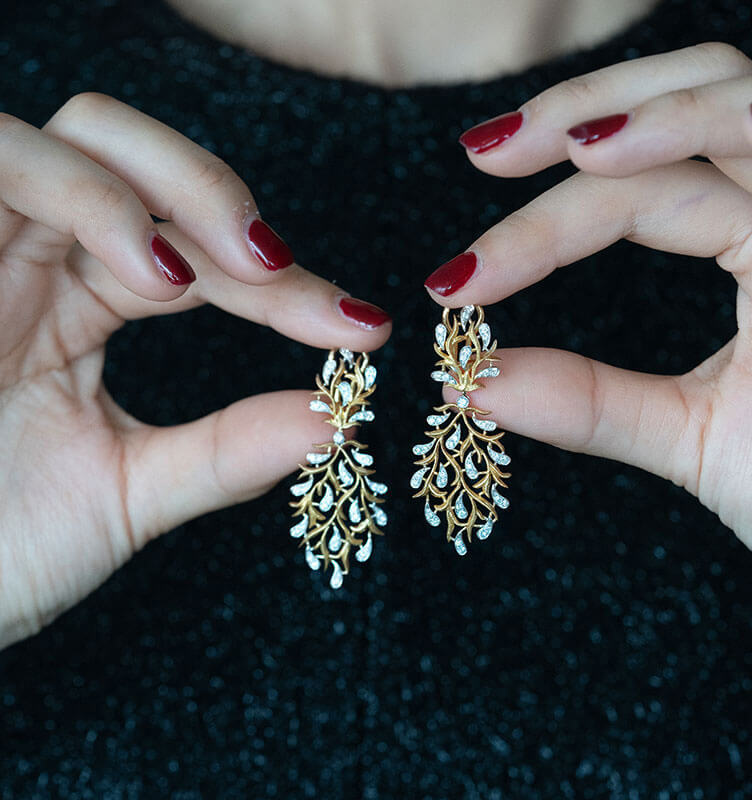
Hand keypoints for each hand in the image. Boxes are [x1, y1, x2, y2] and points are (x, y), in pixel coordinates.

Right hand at [0, 93, 390, 647]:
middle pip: (136, 160)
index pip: (197, 260)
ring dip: (170, 190)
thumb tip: (338, 421)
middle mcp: (30, 263)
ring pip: (77, 140)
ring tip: (230, 272)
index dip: (285, 286)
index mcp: (73, 308)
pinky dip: (84, 193)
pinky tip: (148, 273)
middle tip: (287, 269)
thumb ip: (228, 451)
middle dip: (223, 199)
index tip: (363, 328)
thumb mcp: (127, 494)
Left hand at [425, 42, 751, 584]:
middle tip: (481, 154)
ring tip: (566, 145)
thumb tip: (472, 383)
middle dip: (581, 114)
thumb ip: (590, 404)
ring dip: (658, 108)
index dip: (538, 230)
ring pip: (750, 101)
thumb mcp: (695, 440)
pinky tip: (682, 147)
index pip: (636, 197)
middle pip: (686, 109)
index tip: (454, 284)